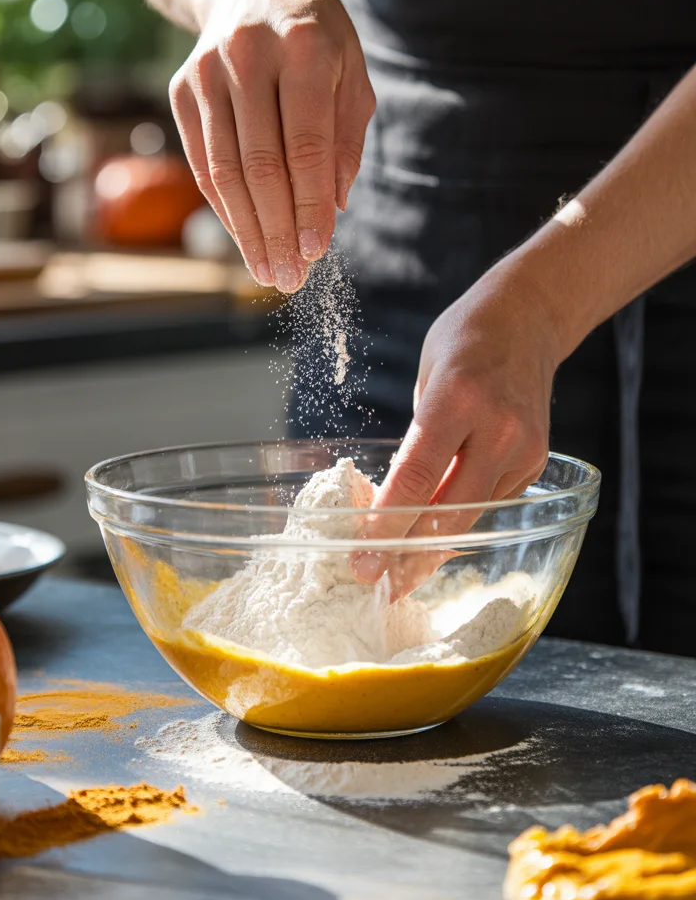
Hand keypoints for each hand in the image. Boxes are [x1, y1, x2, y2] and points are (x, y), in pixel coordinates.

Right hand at [169, 0, 374, 291]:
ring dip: (247, 230)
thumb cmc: (317, 38)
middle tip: (291, 277)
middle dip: (277, 229)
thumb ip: (345, 139)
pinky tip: (245, 238)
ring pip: (224, 171)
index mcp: (304, 46)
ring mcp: (207, 72)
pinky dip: (224, 207)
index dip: (309, 204)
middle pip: (260, 164)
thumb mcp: (352, 74)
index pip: (305, 144)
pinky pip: (203, 163)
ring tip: (268, 271)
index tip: (316, 250)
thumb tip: (332, 207)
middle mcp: (248, 55)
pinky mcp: (181, 89)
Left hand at [352, 260, 560, 595]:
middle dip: (408, 554)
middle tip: (375, 580)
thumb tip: (396, 502)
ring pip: (471, 515)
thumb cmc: (464, 341)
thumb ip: (418, 440)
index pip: (415, 478)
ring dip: (433, 548)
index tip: (362, 557)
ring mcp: (523, 448)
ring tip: (399, 575)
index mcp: (456, 399)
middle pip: (448, 511)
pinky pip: (491, 503)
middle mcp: (496, 428)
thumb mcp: (426, 379)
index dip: (385, 525)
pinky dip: (461, 522)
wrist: (530, 318)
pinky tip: (435, 539)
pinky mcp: (536, 462)